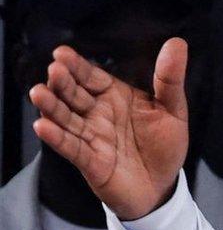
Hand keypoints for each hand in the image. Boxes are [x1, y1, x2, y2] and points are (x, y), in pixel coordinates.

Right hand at [28, 38, 189, 219]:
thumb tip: (177, 42)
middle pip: (74, 95)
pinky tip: (43, 126)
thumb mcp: (173, 109)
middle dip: (62, 83)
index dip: (77, 66)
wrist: (164, 187)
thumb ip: (170, 79)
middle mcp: (98, 114)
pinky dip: (58, 138)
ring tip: (39, 94)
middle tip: (54, 71)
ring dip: (52, 107)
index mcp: (115, 97)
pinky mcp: (91, 162)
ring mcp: (92, 138)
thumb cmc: (165, 146)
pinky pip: (72, 148)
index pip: (91, 77)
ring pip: (66, 119)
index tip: (62, 53)